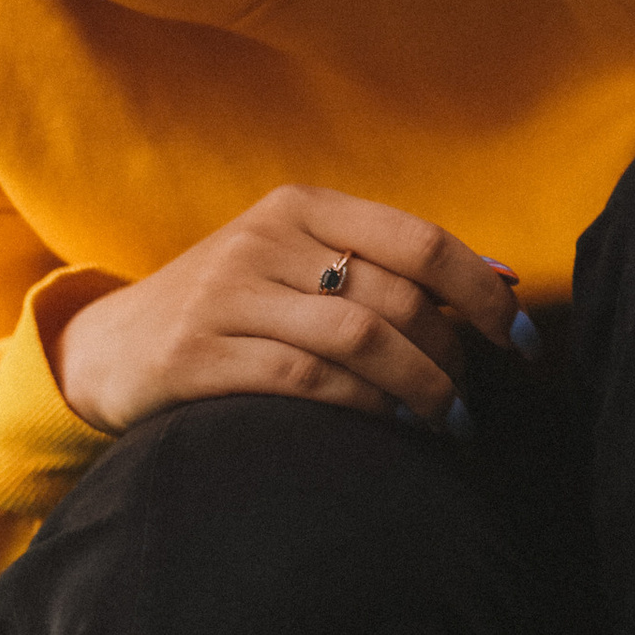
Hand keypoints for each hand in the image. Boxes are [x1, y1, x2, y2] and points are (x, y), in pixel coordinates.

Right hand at [51, 186, 523, 435]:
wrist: (106, 348)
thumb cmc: (232, 309)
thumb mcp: (298, 264)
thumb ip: (387, 267)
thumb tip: (507, 278)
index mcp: (301, 206)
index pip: (420, 240)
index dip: (486, 292)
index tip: (528, 342)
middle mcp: (265, 238)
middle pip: (396, 296)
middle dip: (453, 354)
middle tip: (471, 399)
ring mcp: (226, 294)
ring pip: (359, 337)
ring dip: (421, 387)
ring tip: (446, 422)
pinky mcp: (196, 354)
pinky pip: (305, 380)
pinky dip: (362, 407)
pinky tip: (389, 429)